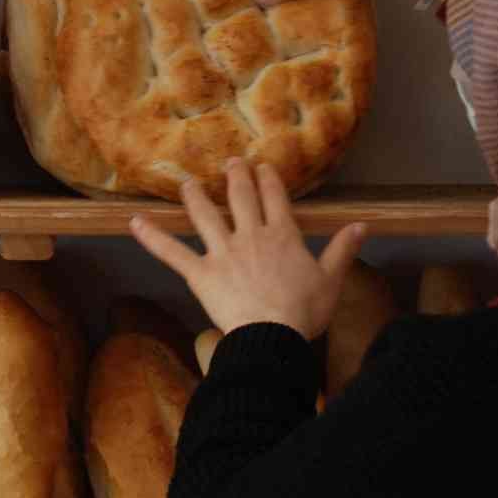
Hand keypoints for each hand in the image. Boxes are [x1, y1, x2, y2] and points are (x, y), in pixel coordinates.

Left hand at [129, 160, 366, 338]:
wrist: (272, 335)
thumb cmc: (304, 312)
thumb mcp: (331, 280)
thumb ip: (343, 249)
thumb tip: (362, 225)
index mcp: (283, 235)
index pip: (274, 199)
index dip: (268, 180)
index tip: (262, 167)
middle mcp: (250, 235)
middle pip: (240, 198)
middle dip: (236, 176)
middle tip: (230, 161)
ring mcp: (223, 252)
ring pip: (205, 216)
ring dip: (195, 197)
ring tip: (188, 183)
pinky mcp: (200, 273)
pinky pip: (172, 252)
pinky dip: (152, 237)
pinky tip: (135, 222)